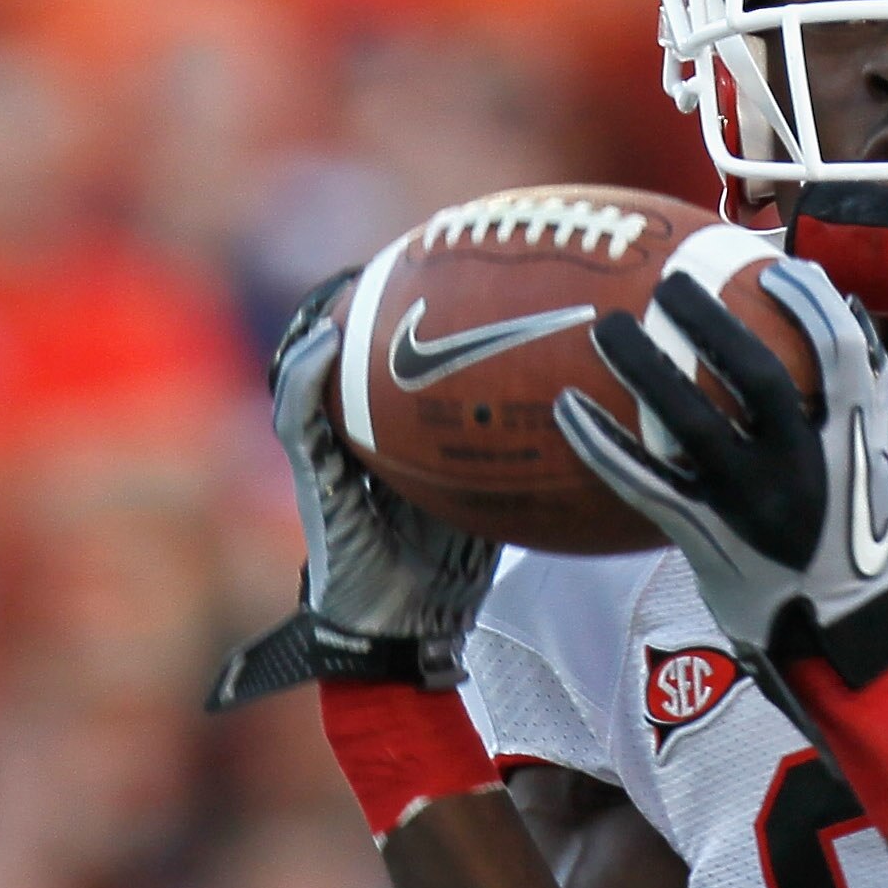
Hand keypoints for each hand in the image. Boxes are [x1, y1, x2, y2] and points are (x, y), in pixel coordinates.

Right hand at [207, 272, 500, 710]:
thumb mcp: (493, 489)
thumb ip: (513, 449)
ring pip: (309, 375)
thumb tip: (589, 410)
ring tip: (343, 283)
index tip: (431, 267)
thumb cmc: (452, 567)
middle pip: (348, 360)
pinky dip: (304, 378)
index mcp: (390, 438)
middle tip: (391, 259)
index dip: (400, 316)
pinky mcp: (312, 483)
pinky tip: (323, 343)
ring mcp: (326, 458)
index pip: (387, 365)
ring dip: (322, 328)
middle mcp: (354, 439)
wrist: (409, 628)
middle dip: (363, 307)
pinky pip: (298, 419)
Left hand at [553, 261, 887, 711]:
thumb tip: (847, 307)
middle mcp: (803, 468)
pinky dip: (603, 446)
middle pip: (757, 377)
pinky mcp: (706, 540)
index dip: (806, 305)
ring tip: (608, 327)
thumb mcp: (879, 461)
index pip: (837, 353)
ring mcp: (751, 506)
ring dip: (646, 369)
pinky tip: (566, 409)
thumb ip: (869, 391)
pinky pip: (645, 485)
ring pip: (692, 425)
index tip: (774, 267)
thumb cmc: (860, 540)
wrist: (843, 635)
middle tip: (671, 281)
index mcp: (853, 441)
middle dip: (715, 323)